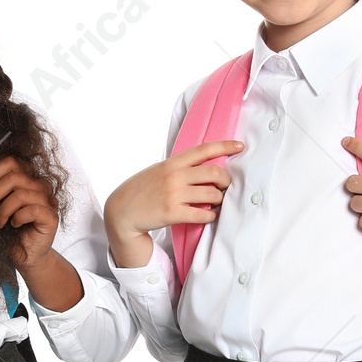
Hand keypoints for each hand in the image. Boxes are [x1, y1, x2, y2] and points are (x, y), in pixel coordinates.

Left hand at [0, 155, 58, 271]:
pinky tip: (14, 225)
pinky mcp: (51, 217)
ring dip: (3, 210)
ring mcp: (48, 201)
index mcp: (27, 180)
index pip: (12, 162)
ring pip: (21, 194)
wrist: (25, 256)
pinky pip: (32, 210)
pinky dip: (18, 218)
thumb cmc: (12, 233)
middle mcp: (40, 187)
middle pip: (14, 177)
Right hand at [104, 140, 240, 267]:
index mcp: (173, 163)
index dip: (225, 146)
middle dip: (226, 181)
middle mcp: (175, 176)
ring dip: (220, 200)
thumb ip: (179, 168)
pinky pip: (202, 214)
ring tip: (217, 203)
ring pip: (212, 195)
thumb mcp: (158, 171)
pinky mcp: (172, 213)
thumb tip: (203, 168)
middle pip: (214, 173)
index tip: (240, 146)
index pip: (204, 150)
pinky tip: (209, 216)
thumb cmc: (142, 190)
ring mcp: (173, 194)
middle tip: (226, 187)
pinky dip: (211, 216)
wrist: (121, 210)